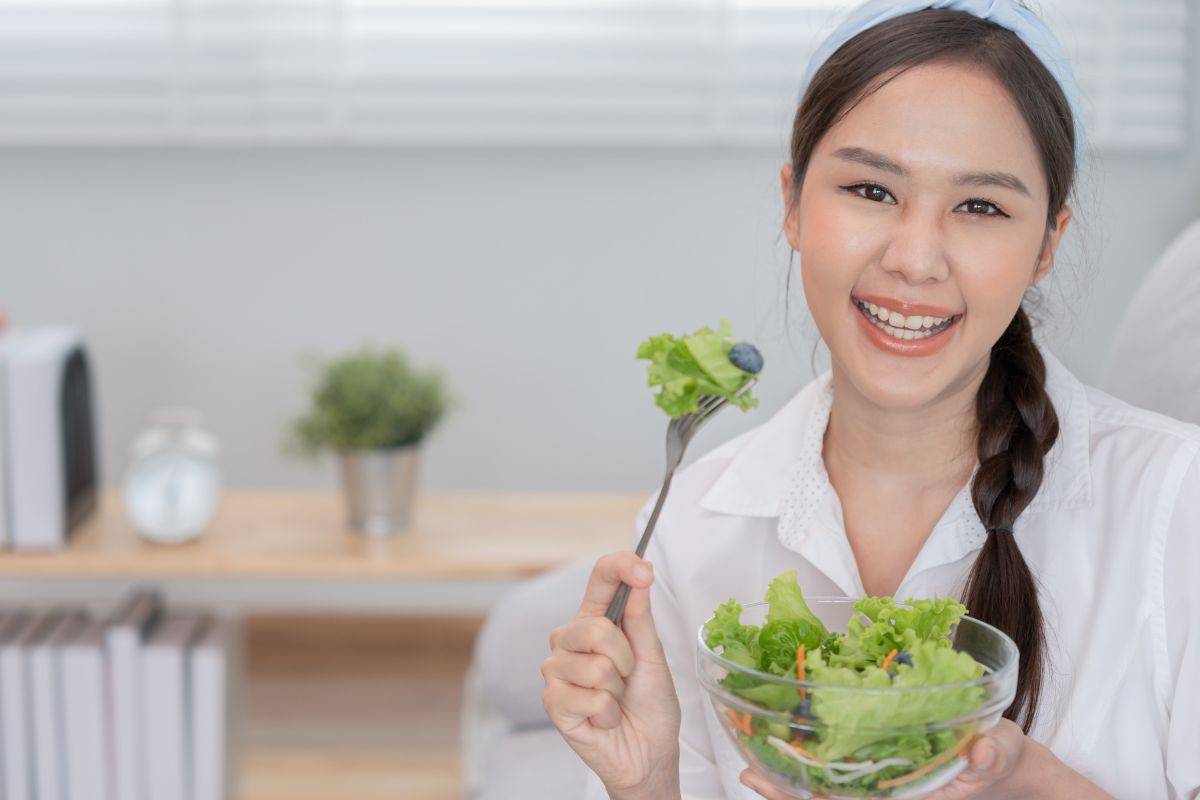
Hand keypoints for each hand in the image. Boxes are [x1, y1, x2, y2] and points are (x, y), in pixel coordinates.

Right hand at [541, 552, 681, 798]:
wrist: (648, 751)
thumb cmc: (650, 703)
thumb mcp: (654, 657)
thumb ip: (641, 619)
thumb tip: (640, 577)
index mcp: (594, 620)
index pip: (599, 579)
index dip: (620, 567)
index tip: (643, 569)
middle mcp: (569, 640)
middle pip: (595, 628)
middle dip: (626, 658)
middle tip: (628, 678)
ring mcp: (557, 670)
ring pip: (596, 667)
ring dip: (618, 690)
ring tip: (615, 700)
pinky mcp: (553, 702)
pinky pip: (592, 698)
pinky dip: (608, 713)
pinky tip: (603, 719)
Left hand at [738, 719, 1028, 799]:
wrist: (1000, 757)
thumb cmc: (999, 754)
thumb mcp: (1003, 752)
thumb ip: (995, 754)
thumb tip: (984, 752)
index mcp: (913, 796)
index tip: (785, 789)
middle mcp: (889, 793)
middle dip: (789, 794)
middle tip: (749, 773)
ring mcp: (880, 782)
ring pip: (826, 790)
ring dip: (788, 782)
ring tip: (748, 767)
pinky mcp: (876, 765)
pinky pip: (835, 771)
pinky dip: (806, 761)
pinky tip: (775, 748)